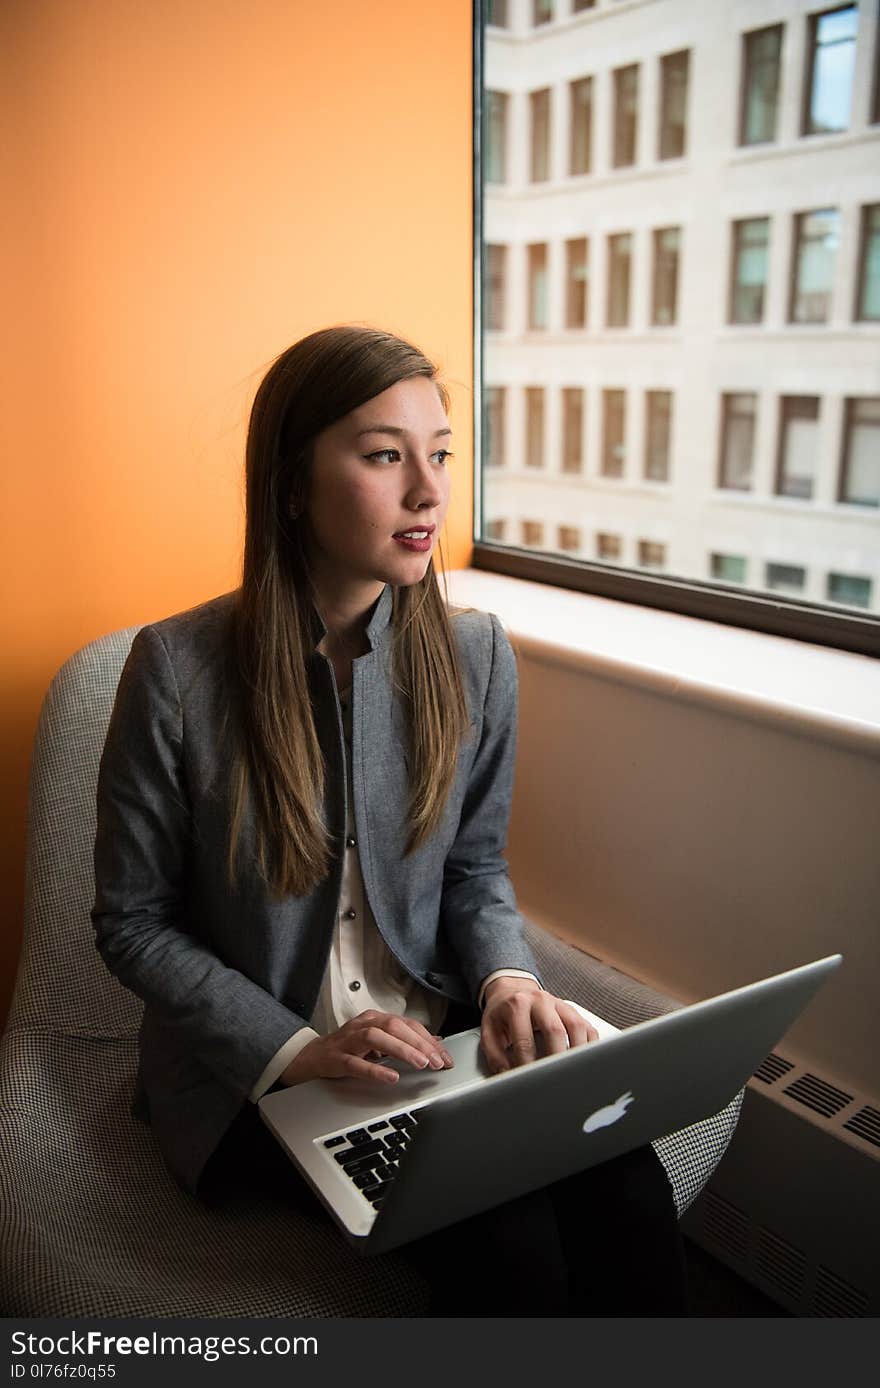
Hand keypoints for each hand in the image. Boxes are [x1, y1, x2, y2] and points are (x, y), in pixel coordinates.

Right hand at [280, 1011, 454, 1086]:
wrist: (312, 1056)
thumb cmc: (349, 1048)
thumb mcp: (379, 1041)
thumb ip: (404, 1040)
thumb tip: (435, 1043)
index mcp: (376, 1019)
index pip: (408, 1025)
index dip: (429, 1040)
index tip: (445, 1057)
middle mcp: (364, 1024)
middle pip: (395, 1027)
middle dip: (419, 1044)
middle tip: (437, 1062)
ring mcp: (349, 1040)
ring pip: (376, 1038)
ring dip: (402, 1050)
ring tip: (420, 1064)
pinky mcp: (337, 1058)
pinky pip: (356, 1063)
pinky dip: (375, 1070)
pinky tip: (391, 1077)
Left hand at [480, 979, 598, 1073]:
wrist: (513, 990)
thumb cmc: (502, 1014)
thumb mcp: (489, 1031)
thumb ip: (495, 1055)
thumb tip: (507, 1076)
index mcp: (517, 1005)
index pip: (524, 1040)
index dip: (526, 1065)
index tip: (528, 1082)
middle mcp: (541, 1001)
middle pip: (554, 1030)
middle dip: (555, 1059)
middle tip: (554, 1080)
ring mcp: (560, 1004)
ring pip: (576, 1027)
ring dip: (576, 1053)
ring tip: (572, 1074)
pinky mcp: (574, 1011)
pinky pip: (588, 1028)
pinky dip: (589, 1047)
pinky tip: (584, 1063)